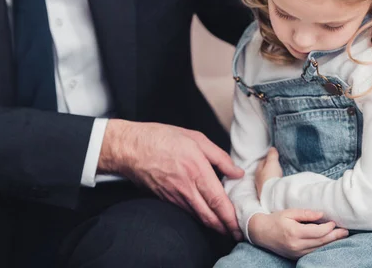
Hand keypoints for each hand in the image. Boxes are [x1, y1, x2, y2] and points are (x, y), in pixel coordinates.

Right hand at [99, 119, 244, 239]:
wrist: (131, 148)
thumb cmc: (162, 138)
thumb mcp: (196, 138)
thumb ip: (220, 157)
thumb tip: (237, 172)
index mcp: (197, 170)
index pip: (217, 201)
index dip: (230, 217)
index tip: (240, 224)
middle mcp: (186, 188)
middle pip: (209, 216)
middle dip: (225, 228)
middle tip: (237, 233)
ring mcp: (175, 196)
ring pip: (198, 217)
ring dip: (214, 225)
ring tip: (226, 228)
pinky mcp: (166, 200)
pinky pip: (187, 212)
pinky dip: (200, 217)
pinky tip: (207, 216)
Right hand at [248, 210, 348, 259]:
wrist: (261, 232)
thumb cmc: (275, 220)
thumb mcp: (289, 212)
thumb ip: (306, 213)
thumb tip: (321, 214)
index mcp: (294, 232)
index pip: (317, 232)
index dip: (328, 228)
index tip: (334, 222)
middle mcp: (296, 244)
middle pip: (320, 242)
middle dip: (335, 236)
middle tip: (345, 231)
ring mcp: (296, 252)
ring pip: (318, 249)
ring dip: (331, 243)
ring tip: (341, 236)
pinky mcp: (296, 256)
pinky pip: (313, 253)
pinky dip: (322, 247)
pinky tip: (329, 242)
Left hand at [255, 147, 282, 196]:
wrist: (272, 195)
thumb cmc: (270, 177)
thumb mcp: (272, 163)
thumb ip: (272, 155)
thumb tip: (271, 148)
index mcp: (258, 170)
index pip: (262, 162)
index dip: (268, 158)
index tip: (273, 157)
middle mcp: (258, 179)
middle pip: (264, 171)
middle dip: (269, 167)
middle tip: (277, 165)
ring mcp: (262, 187)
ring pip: (267, 178)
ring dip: (271, 175)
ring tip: (278, 173)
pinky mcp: (267, 193)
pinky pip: (271, 185)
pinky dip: (274, 182)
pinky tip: (278, 182)